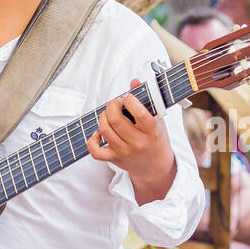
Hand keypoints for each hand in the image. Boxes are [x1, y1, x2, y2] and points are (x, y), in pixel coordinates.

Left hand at [86, 79, 176, 203]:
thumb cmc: (156, 140)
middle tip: (116, 103)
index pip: (138, 112)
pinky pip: (95, 150)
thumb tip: (134, 81)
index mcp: (152, 131)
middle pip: (115, 119)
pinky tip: (99, 133)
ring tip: (109, 115)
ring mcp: (124, 152)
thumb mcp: (157, 120)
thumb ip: (145, 100)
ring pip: (104, 130)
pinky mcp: (114, 159)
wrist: (156, 167)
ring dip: (103, 117)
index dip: (129, 100)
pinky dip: (92, 140)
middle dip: (112, 105)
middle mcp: (138, 142)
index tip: (128, 97)